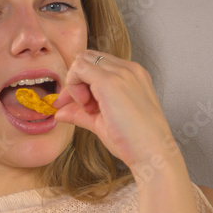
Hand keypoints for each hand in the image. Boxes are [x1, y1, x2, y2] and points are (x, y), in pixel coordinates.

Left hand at [52, 50, 177, 173]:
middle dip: (77, 80)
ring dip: (76, 83)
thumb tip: (59, 113)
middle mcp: (129, 69)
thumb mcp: (104, 122)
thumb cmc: (135, 141)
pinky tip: (88, 108)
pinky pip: (78, 68)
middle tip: (82, 107)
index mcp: (133, 75)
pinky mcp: (110, 81)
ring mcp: (120, 73)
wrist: (153, 153)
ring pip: (82, 60)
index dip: (83, 82)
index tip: (82, 106)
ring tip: (89, 109)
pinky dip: (73, 86)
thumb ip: (81, 113)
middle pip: (88, 59)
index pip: (98, 64)